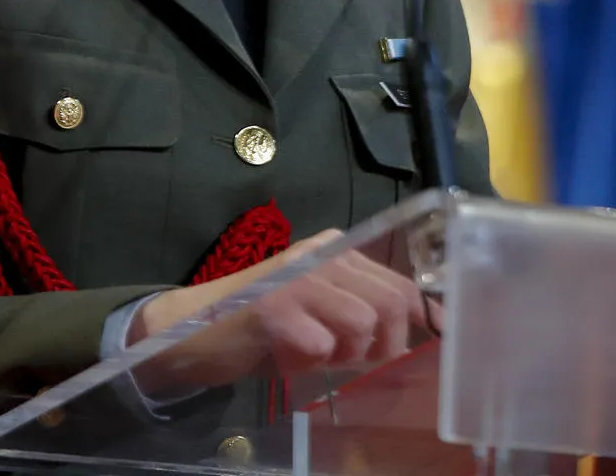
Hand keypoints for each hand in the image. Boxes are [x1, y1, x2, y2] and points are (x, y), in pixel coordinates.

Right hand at [129, 230, 433, 392]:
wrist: (191, 330)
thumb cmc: (263, 327)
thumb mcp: (320, 313)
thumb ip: (360, 316)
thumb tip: (409, 339)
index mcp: (336, 252)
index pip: (400, 284)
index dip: (420, 321)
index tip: (423, 346)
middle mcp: (321, 256)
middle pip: (390, 302)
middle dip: (384, 345)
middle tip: (355, 360)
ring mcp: (296, 279)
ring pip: (363, 322)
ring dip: (347, 354)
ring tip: (318, 355)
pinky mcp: (273, 308)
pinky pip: (322, 345)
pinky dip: (314, 362)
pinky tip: (291, 356)